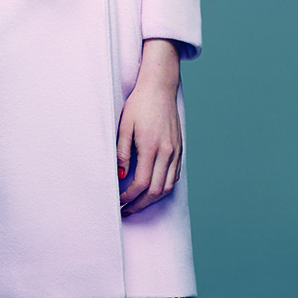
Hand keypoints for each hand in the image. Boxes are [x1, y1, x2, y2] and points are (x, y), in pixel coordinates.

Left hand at [119, 39, 182, 216]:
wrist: (160, 87)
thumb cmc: (139, 104)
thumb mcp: (124, 126)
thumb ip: (121, 152)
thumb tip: (120, 175)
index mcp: (151, 147)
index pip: (141, 184)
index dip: (128, 197)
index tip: (118, 201)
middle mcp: (167, 152)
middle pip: (156, 191)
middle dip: (139, 204)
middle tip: (125, 210)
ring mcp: (175, 151)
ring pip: (167, 186)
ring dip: (152, 199)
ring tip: (137, 203)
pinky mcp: (179, 148)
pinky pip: (174, 176)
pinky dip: (163, 187)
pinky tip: (152, 189)